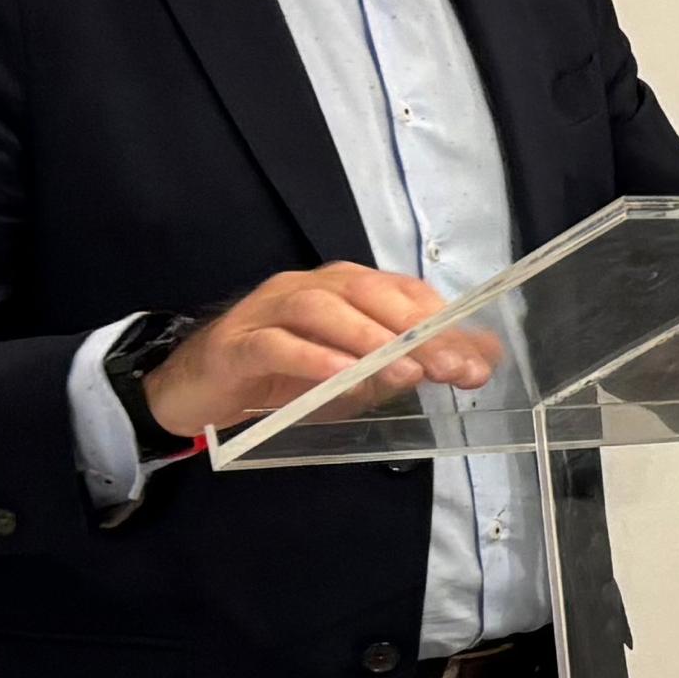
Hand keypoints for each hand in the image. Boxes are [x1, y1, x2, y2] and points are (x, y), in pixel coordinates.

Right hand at [140, 265, 486, 440]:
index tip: (477, 363)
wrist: (201, 390)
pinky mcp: (237, 342)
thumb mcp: (357, 378)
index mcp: (346, 289)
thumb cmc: (287, 379)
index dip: (443, 325)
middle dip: (414, 331)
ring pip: (322, 309)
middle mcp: (310, 286)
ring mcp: (269, 310)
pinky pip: (275, 343)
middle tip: (448, 369)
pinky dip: (311, 357)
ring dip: (367, 339)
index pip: (402, 294)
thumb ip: (408, 366)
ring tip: (402, 371)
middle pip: (367, 295)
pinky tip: (339, 376)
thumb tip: (478, 361)